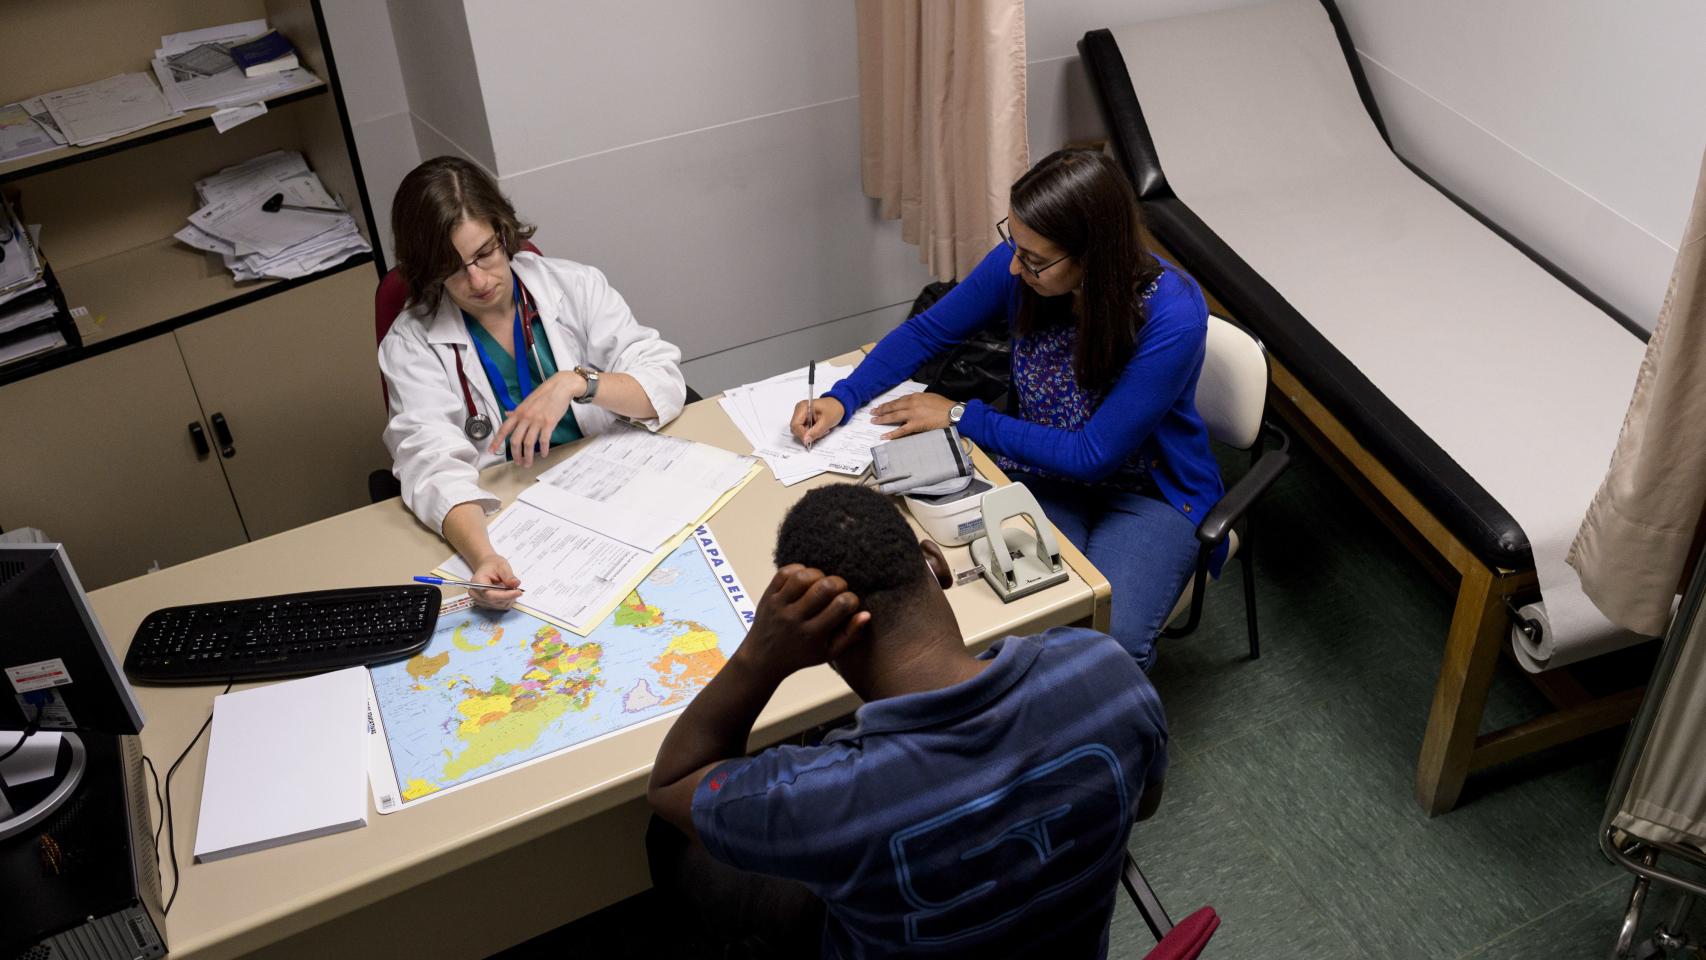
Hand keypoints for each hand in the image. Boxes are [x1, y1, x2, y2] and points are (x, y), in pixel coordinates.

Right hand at [468, 554, 522, 610]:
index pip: (490, 595)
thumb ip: (508, 575)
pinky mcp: (486, 605)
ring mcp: (480, 601)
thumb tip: (516, 583)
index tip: (518, 592)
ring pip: (500, 606)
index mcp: (477, 582)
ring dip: (509, 598)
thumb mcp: (502, 565)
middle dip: (510, 596)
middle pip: (496, 601)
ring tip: (511, 588)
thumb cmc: (493, 565)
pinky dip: (507, 600)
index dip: (506, 596)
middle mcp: (476, 594)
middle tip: (518, 588)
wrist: (487, 567)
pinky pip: (500, 606)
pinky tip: (507, 592)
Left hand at [490, 371, 583, 466]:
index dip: (496, 441)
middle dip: (516, 454)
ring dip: (528, 456)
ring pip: (529, 443)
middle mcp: (526, 417)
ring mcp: (537, 420)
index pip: (504, 429)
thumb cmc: (545, 394)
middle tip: (518, 462)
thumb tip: (508, 414)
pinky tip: (544, 454)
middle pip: (516, 440)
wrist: (560, 387)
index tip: (491, 450)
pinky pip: (544, 440)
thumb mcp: (527, 401)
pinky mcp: (549, 423)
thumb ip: (517, 411)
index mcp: (518, 412)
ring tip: (529, 463)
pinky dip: (544, 449)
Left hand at [737, 565, 868, 679]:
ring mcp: (780, 606)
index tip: (850, 603)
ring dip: (819, 574)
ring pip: (804, 577)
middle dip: (838, 583)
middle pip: (824, 588)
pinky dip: (799, 569)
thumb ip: (850, 635)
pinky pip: (785, 573)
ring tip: (821, 583)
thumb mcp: (828, 653)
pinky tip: (806, 579)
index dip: (852, 599)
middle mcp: (795, 619)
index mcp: (813, 634)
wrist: (763, 659)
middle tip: (838, 590)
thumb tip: (866, 614)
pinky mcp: (769, 596)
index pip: (840, 606)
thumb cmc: (801, 655)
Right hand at [790, 397, 844, 447]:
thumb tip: (805, 440)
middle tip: (819, 433)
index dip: (801, 434)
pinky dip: (811, 432)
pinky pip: (804, 430)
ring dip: (810, 434)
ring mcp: (801, 414)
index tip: (810, 441)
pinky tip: (819, 429)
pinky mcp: (804, 419)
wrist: (838, 404)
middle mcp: (799, 410)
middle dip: (807, 434)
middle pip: (796, 428)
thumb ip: (815, 431)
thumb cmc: (834, 409)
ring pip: (800, 431)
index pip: (795, 425)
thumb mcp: (826, 421)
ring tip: (821, 430)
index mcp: (803, 407)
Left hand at [870, 392, 955, 438]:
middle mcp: (912, 404)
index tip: (882, 406)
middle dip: (881, 409)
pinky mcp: (916, 425)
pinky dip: (892, 434)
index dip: (889, 404)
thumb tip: (912, 403)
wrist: (952, 413)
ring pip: (894, 416)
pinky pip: (901, 430)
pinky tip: (884, 436)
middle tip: (873, 412)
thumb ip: (919, 400)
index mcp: (915, 396)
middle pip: (893, 407)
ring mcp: (913, 415)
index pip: (899, 400)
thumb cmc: (944, 405)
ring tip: (874, 421)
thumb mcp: (930, 397)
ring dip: (882, 419)